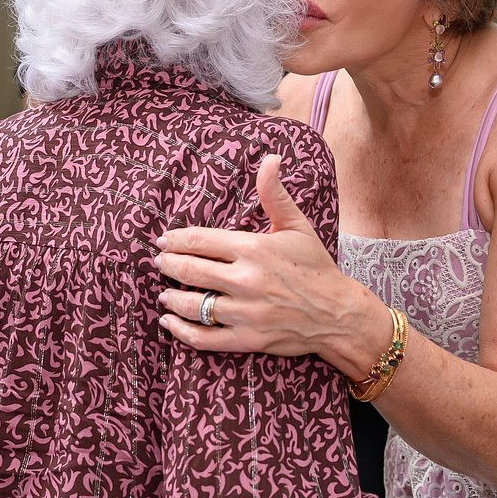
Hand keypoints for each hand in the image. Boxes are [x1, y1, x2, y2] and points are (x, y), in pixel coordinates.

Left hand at [155, 156, 373, 372]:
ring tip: (163, 291)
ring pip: (193, 304)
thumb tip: (270, 158)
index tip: (163, 240)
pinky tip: (170, 322)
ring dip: (171, 297)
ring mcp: (245, 312)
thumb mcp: (296, 226)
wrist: (337, 313)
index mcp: (253, 249)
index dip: (176, 240)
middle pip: (190, 270)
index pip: (200, 241)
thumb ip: (274, 194)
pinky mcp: (247, 339)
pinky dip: (181, 331)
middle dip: (168, 264)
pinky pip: (204, 337)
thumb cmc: (315, 266)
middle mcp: (246, 280)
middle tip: (159, 261)